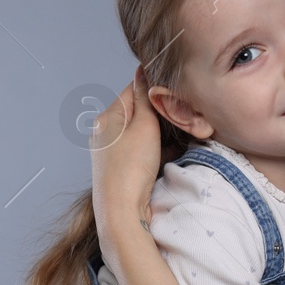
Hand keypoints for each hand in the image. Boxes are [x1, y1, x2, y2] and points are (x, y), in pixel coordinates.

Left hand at [89, 66, 162, 244]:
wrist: (121, 212)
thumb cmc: (131, 169)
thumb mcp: (144, 127)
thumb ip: (145, 99)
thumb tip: (142, 71)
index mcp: (107, 117)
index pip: (132, 89)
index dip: (155, 90)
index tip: (175, 96)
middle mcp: (104, 132)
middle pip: (137, 112)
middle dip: (159, 115)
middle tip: (180, 120)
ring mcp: (110, 152)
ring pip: (140, 132)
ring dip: (159, 134)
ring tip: (177, 140)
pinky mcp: (118, 169)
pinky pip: (139, 151)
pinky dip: (154, 151)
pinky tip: (169, 157)